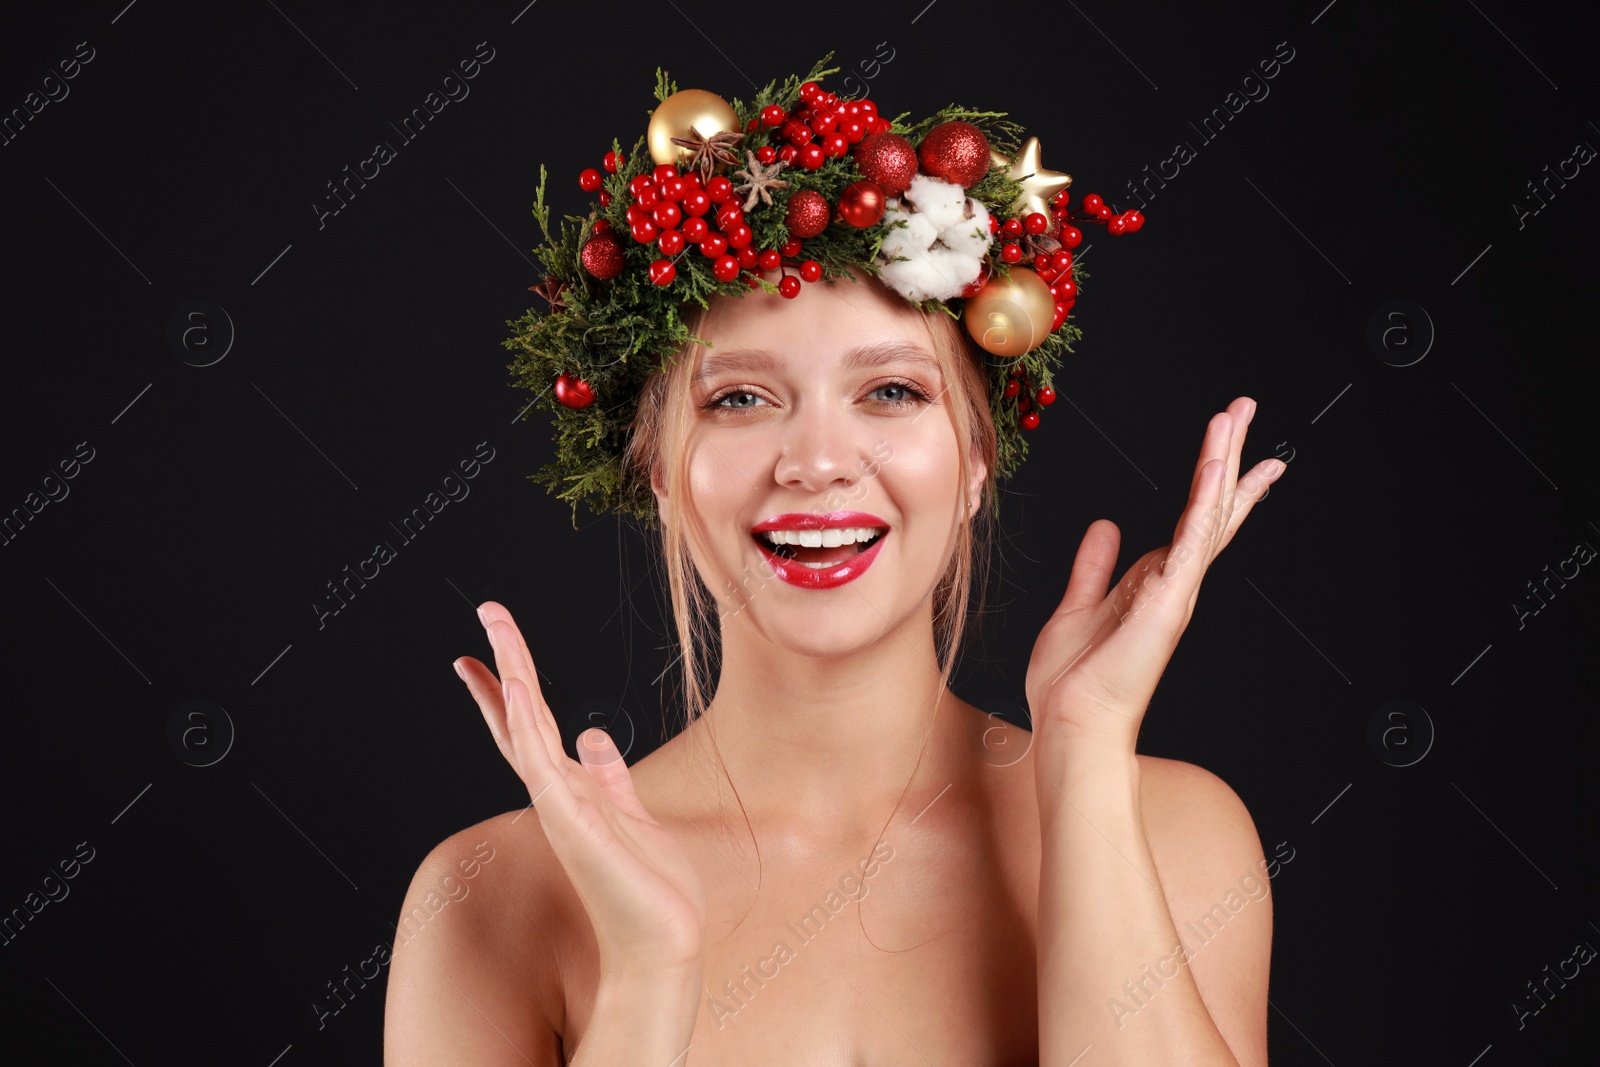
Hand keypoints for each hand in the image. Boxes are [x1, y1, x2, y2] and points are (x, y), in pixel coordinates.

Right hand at [456, 601, 707, 976]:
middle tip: (486, 611)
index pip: (529, 727)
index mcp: (571, 791)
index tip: (483, 650)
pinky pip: (543, 767)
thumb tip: (592, 735)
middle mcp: (557, 795)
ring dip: (512, 676)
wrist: (662, 944)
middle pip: (521, 717)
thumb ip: (609, 778)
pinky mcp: (573, 825)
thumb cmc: (650, 890)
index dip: (506, 687)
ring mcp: (560, 808)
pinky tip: (518, 691)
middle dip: (505, 663)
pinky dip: (527, 728)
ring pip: (527, 730)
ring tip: (496, 629)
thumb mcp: (632, 816)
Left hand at [1024, 397, 1283, 750]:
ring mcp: (1176, 590)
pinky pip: (1193, 539)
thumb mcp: (1076, 607)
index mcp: (1152, 584)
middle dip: (1227, 457)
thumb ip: (1094, 567)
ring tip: (1235, 418)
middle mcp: (1172, 583)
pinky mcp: (1170, 598)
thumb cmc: (1072, 683)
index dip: (1209, 483)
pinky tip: (1216, 465)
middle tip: (1244, 410)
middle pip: (1210, 508)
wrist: (1070, 724)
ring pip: (1208, 513)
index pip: (1189, 522)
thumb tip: (1105, 527)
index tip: (1226, 448)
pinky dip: (1206, 499)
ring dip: (1222, 462)